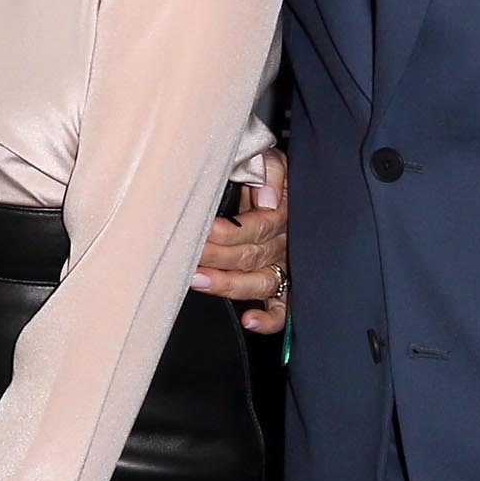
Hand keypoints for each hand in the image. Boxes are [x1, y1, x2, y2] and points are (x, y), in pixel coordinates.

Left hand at [193, 150, 289, 332]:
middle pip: (250, 256)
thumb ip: (270, 172)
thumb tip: (267, 200)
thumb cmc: (268, 175)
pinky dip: (270, 319)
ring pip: (259, 283)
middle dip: (216, 257)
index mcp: (282, 213)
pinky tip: (249, 320)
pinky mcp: (284, 287)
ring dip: (228, 284)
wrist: (292, 191)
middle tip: (187, 255)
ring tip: (198, 280)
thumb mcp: (270, 160)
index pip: (258, 227)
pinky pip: (282, 309)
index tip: (204, 229)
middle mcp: (284, 244)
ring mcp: (285, 268)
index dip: (229, 231)